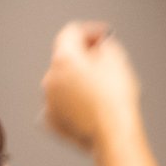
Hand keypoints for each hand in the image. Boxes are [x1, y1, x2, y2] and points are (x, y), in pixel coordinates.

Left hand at [41, 21, 139, 150]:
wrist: (113, 134)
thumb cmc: (116, 98)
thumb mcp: (117, 59)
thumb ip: (104, 44)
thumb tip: (99, 45)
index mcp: (64, 60)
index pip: (70, 32)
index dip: (89, 30)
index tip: (103, 35)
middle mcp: (49, 79)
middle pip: (64, 58)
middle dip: (83, 55)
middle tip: (104, 58)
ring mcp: (48, 101)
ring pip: (61, 81)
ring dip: (77, 78)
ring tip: (99, 84)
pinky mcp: (51, 121)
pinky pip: (60, 103)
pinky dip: (72, 99)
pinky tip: (88, 104)